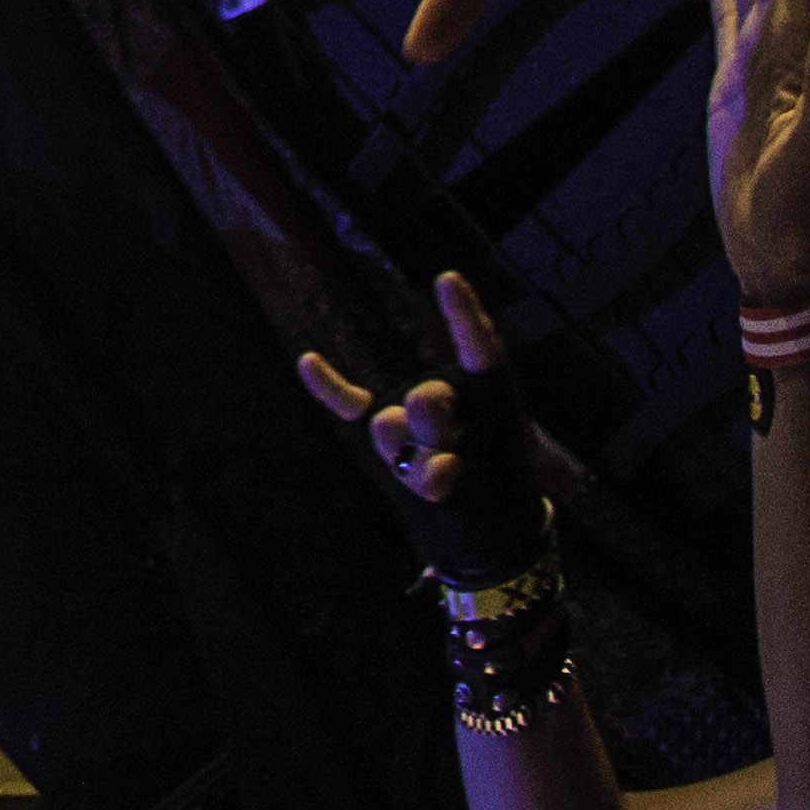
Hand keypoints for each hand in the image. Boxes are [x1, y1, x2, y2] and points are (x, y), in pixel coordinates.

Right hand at [299, 272, 503, 503]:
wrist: (487, 530)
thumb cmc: (501, 490)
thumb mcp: (489, 467)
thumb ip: (443, 436)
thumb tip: (395, 415)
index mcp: (488, 392)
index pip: (477, 348)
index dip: (462, 316)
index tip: (447, 279)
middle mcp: (447, 394)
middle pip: (426, 398)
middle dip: (437, 429)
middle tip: (457, 456)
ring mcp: (413, 415)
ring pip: (391, 427)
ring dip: (414, 462)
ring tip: (445, 479)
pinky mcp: (386, 435)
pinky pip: (350, 407)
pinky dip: (329, 387)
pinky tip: (308, 362)